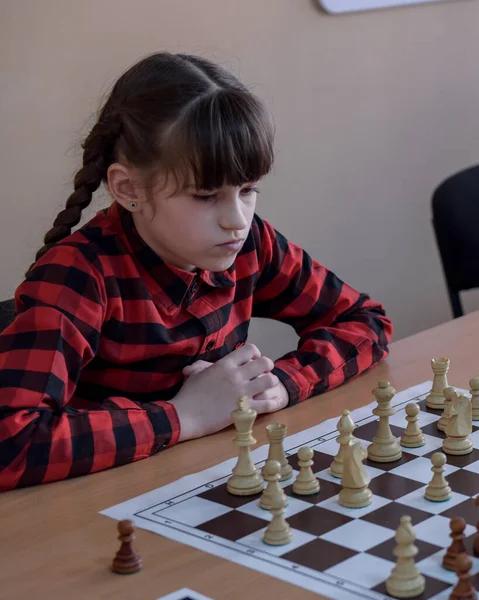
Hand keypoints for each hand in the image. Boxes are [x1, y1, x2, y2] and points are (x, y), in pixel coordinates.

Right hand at [171, 344, 285, 440]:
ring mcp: (243, 392)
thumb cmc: (188, 395)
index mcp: (225, 364)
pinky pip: (268, 404)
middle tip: (263, 373)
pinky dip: (273, 402)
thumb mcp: (195, 373)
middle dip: (267, 366)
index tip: (252, 360)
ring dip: (271, 383)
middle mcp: (237, 375)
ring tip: (266, 387)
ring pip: (270, 381)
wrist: (185, 416)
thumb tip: (205, 365)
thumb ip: (203, 365)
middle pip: (264, 363)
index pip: (249, 349)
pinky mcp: (245, 410)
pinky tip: (272, 402)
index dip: (254, 353)